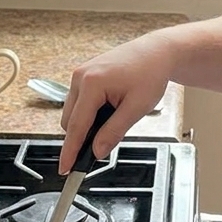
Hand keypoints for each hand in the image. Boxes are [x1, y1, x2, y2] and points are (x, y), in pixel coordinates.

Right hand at [58, 31, 174, 172]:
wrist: (156, 52)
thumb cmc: (150, 74)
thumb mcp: (136, 108)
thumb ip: (114, 132)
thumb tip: (97, 151)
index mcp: (92, 84)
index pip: (76, 127)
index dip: (70, 152)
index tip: (65, 169)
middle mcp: (80, 76)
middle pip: (70, 121)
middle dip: (82, 137)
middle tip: (105, 144)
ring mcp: (80, 74)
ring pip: (72, 112)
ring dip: (86, 123)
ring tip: (115, 118)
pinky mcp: (84, 74)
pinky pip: (79, 101)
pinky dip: (89, 112)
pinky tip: (109, 110)